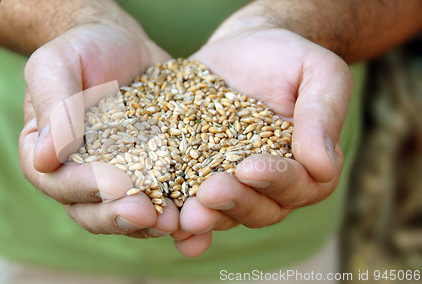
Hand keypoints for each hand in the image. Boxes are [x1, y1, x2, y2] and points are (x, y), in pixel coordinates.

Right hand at [18, 22, 179, 238]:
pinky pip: (161, 197)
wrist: (122, 44)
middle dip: (120, 216)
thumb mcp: (56, 64)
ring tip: (176, 220)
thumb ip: (52, 106)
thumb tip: (45, 157)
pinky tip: (197, 212)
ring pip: (127, 213)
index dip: (86, 187)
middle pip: (92, 210)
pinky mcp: (150, 173)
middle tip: (149, 215)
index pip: (59, 182)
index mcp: (48, 156)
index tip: (117, 184)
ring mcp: (116, 178)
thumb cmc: (82, 49)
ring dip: (150, 223)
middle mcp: (79, 176)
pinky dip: (177, 208)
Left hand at [172, 28, 351, 256]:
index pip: (298, 183)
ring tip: (185, 216)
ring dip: (207, 217)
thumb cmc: (286, 58)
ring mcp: (234, 185)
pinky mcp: (199, 177)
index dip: (275, 179)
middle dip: (235, 201)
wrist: (242, 49)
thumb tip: (323, 167)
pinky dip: (184, 221)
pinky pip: (193, 203)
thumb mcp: (317, 72)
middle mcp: (271, 185)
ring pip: (226, 212)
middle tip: (210, 193)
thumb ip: (324, 113)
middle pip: (260, 208)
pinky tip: (168, 226)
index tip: (249, 168)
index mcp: (307, 165)